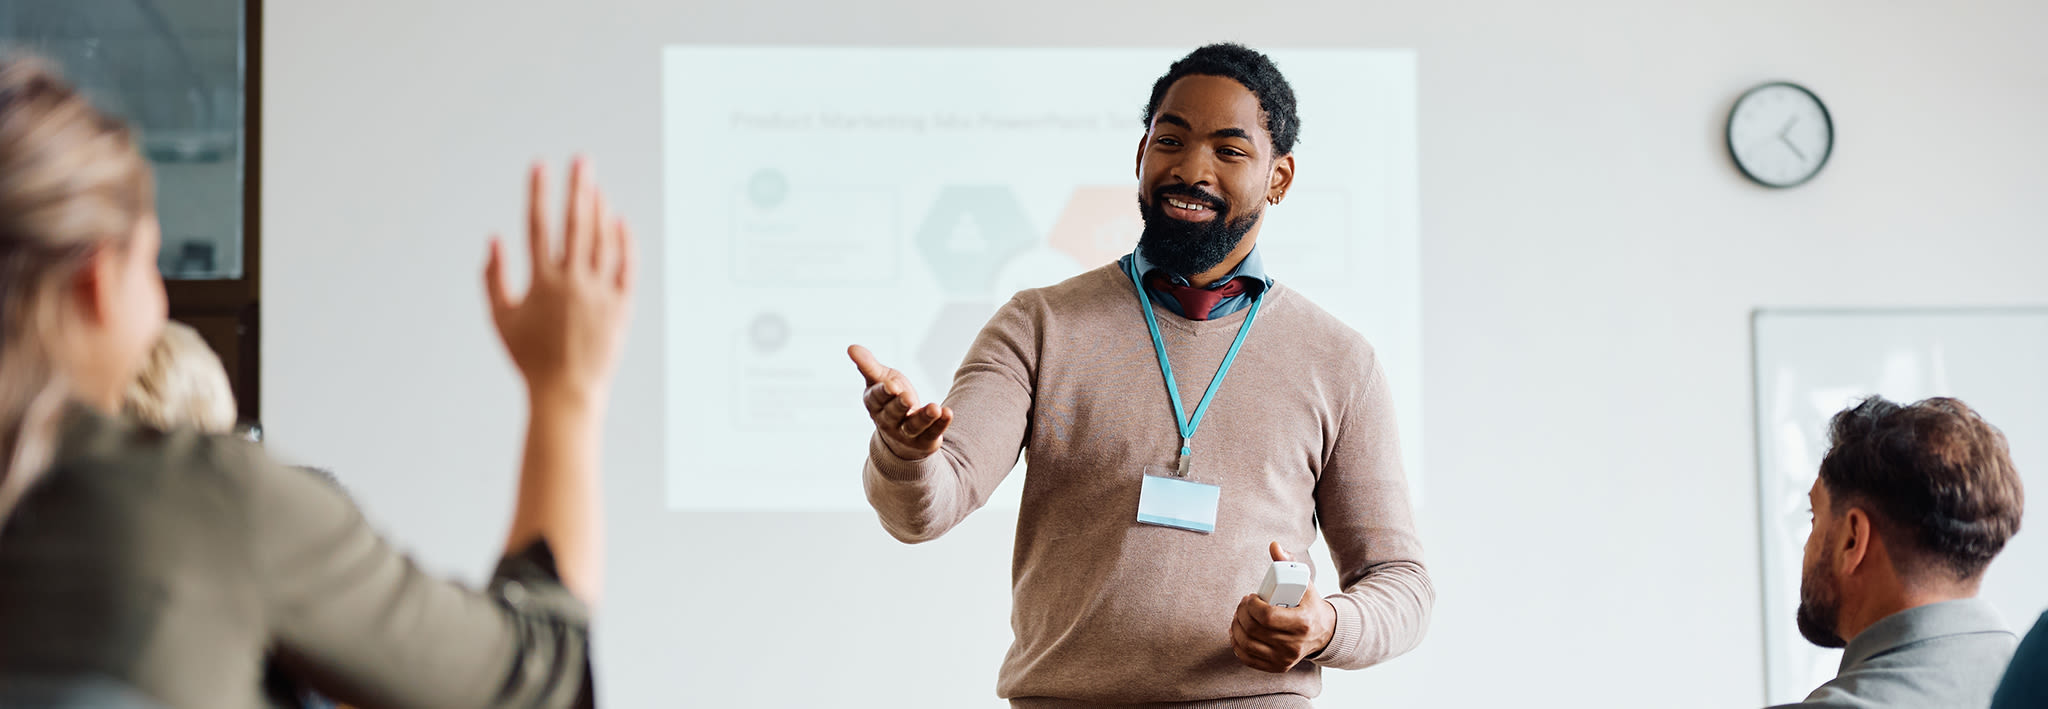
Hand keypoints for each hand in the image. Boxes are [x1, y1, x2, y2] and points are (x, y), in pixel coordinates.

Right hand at [484, 157, 634, 405]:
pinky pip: (626, 266)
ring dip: (599, 210)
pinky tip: (620, 222)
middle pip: (576, 224)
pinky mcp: (621, 306)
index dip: (538, 193)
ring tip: (596, 186)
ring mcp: (600, 292)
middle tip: (581, 161)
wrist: (566, 391)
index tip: (539, 166)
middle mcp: (572, 282)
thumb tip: (493, 239)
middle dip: (578, 188)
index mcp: (541, 282)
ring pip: (602, 241)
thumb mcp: (500, 318)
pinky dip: (624, 242)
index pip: (538, 226)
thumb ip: (493, 277)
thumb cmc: (529, 357)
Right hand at [848, 344, 951, 460]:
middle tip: (908, 397)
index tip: (891, 385)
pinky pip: (933, 432)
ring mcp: (906, 433)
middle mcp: (889, 421)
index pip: (877, 398)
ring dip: (924, 417)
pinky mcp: (925, 440)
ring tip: (935, 408)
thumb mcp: (880, 380)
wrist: (900, 436)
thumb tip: (850, 347)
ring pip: (914, 426)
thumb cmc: (889, 400)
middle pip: (894, 413)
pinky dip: (940, 423)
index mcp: (875, 404)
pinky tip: (947, 413)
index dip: (884, 392)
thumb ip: (868, 366)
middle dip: (900, 405)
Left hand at [1231, 542, 1337, 672]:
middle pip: (1254, 630)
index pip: (1266, 616)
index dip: (1251, 605)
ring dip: (1236, 627)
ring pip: (1247, 645)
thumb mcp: (1304, 582)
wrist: (1325, 632)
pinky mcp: (1277, 667)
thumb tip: (1274, 546)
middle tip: (1243, 604)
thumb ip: (1289, 563)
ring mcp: (1285, 659)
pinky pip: (1248, 659)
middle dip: (1241, 613)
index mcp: (1302, 623)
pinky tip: (1236, 633)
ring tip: (1238, 616)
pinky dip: (1237, 645)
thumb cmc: (1309, 604)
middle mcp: (1294, 645)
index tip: (1250, 597)